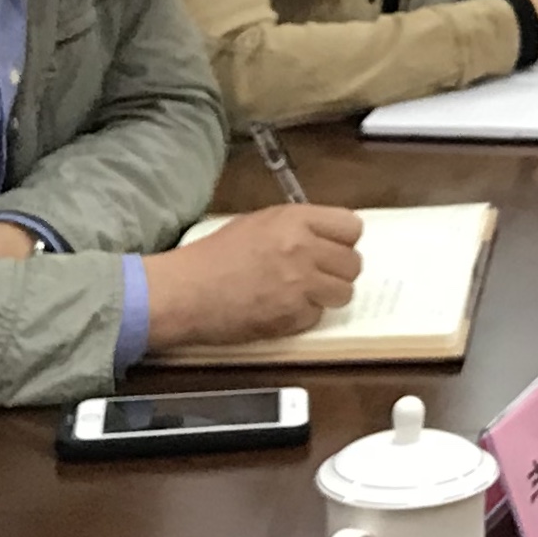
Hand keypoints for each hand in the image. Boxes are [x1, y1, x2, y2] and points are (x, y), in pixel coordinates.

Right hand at [143, 202, 361, 349]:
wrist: (183, 292)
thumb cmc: (213, 256)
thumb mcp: (258, 224)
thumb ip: (297, 228)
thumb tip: (327, 239)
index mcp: (295, 219)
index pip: (352, 227)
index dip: (343, 240)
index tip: (332, 248)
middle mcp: (304, 249)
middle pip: (354, 263)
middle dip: (338, 271)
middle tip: (317, 275)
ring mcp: (301, 284)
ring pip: (344, 293)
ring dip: (327, 295)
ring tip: (301, 294)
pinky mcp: (293, 316)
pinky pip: (318, 316)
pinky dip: (303, 316)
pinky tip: (280, 309)